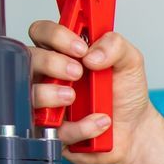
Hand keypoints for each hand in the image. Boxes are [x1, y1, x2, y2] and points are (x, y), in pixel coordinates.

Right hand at [27, 22, 154, 163]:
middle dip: (51, 62)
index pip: (42, 33)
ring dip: (51, 94)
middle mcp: (50, 75)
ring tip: (74, 97)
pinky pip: (53, 129)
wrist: (134, 129)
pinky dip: (79, 126)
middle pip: (29, 60)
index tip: (80, 48)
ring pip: (30, 96)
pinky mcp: (52, 131)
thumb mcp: (130, 61)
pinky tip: (99, 122)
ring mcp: (47, 103)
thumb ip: (116, 46)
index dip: (55, 36)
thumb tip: (93, 54)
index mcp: (64, 52)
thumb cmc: (125, 94)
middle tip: (77, 72)